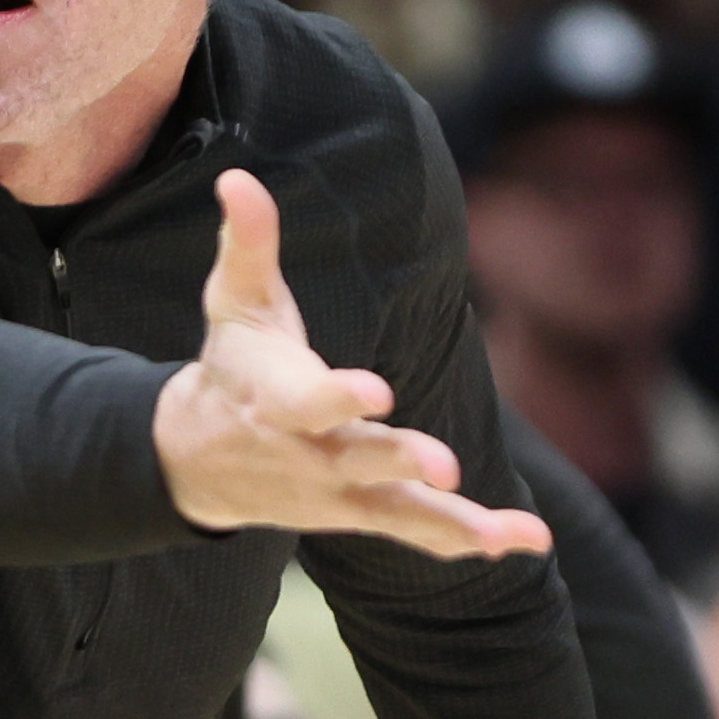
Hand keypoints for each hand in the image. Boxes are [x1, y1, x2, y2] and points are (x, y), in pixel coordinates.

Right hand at [152, 173, 550, 560]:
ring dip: (448, 521)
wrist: (194, 459)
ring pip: (392, 509)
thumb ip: (246, 245)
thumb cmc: (231, 364)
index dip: (339, 398)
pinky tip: (525, 541)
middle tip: (444, 465)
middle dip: (398, 461)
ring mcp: (333, 490)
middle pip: (355, 459)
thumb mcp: (233, 303)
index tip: (378, 393)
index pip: (307, 400)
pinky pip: (414, 530)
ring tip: (501, 534)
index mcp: (275, 397)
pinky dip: (464, 537)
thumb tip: (238, 177)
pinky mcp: (356, 512)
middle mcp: (306, 451)